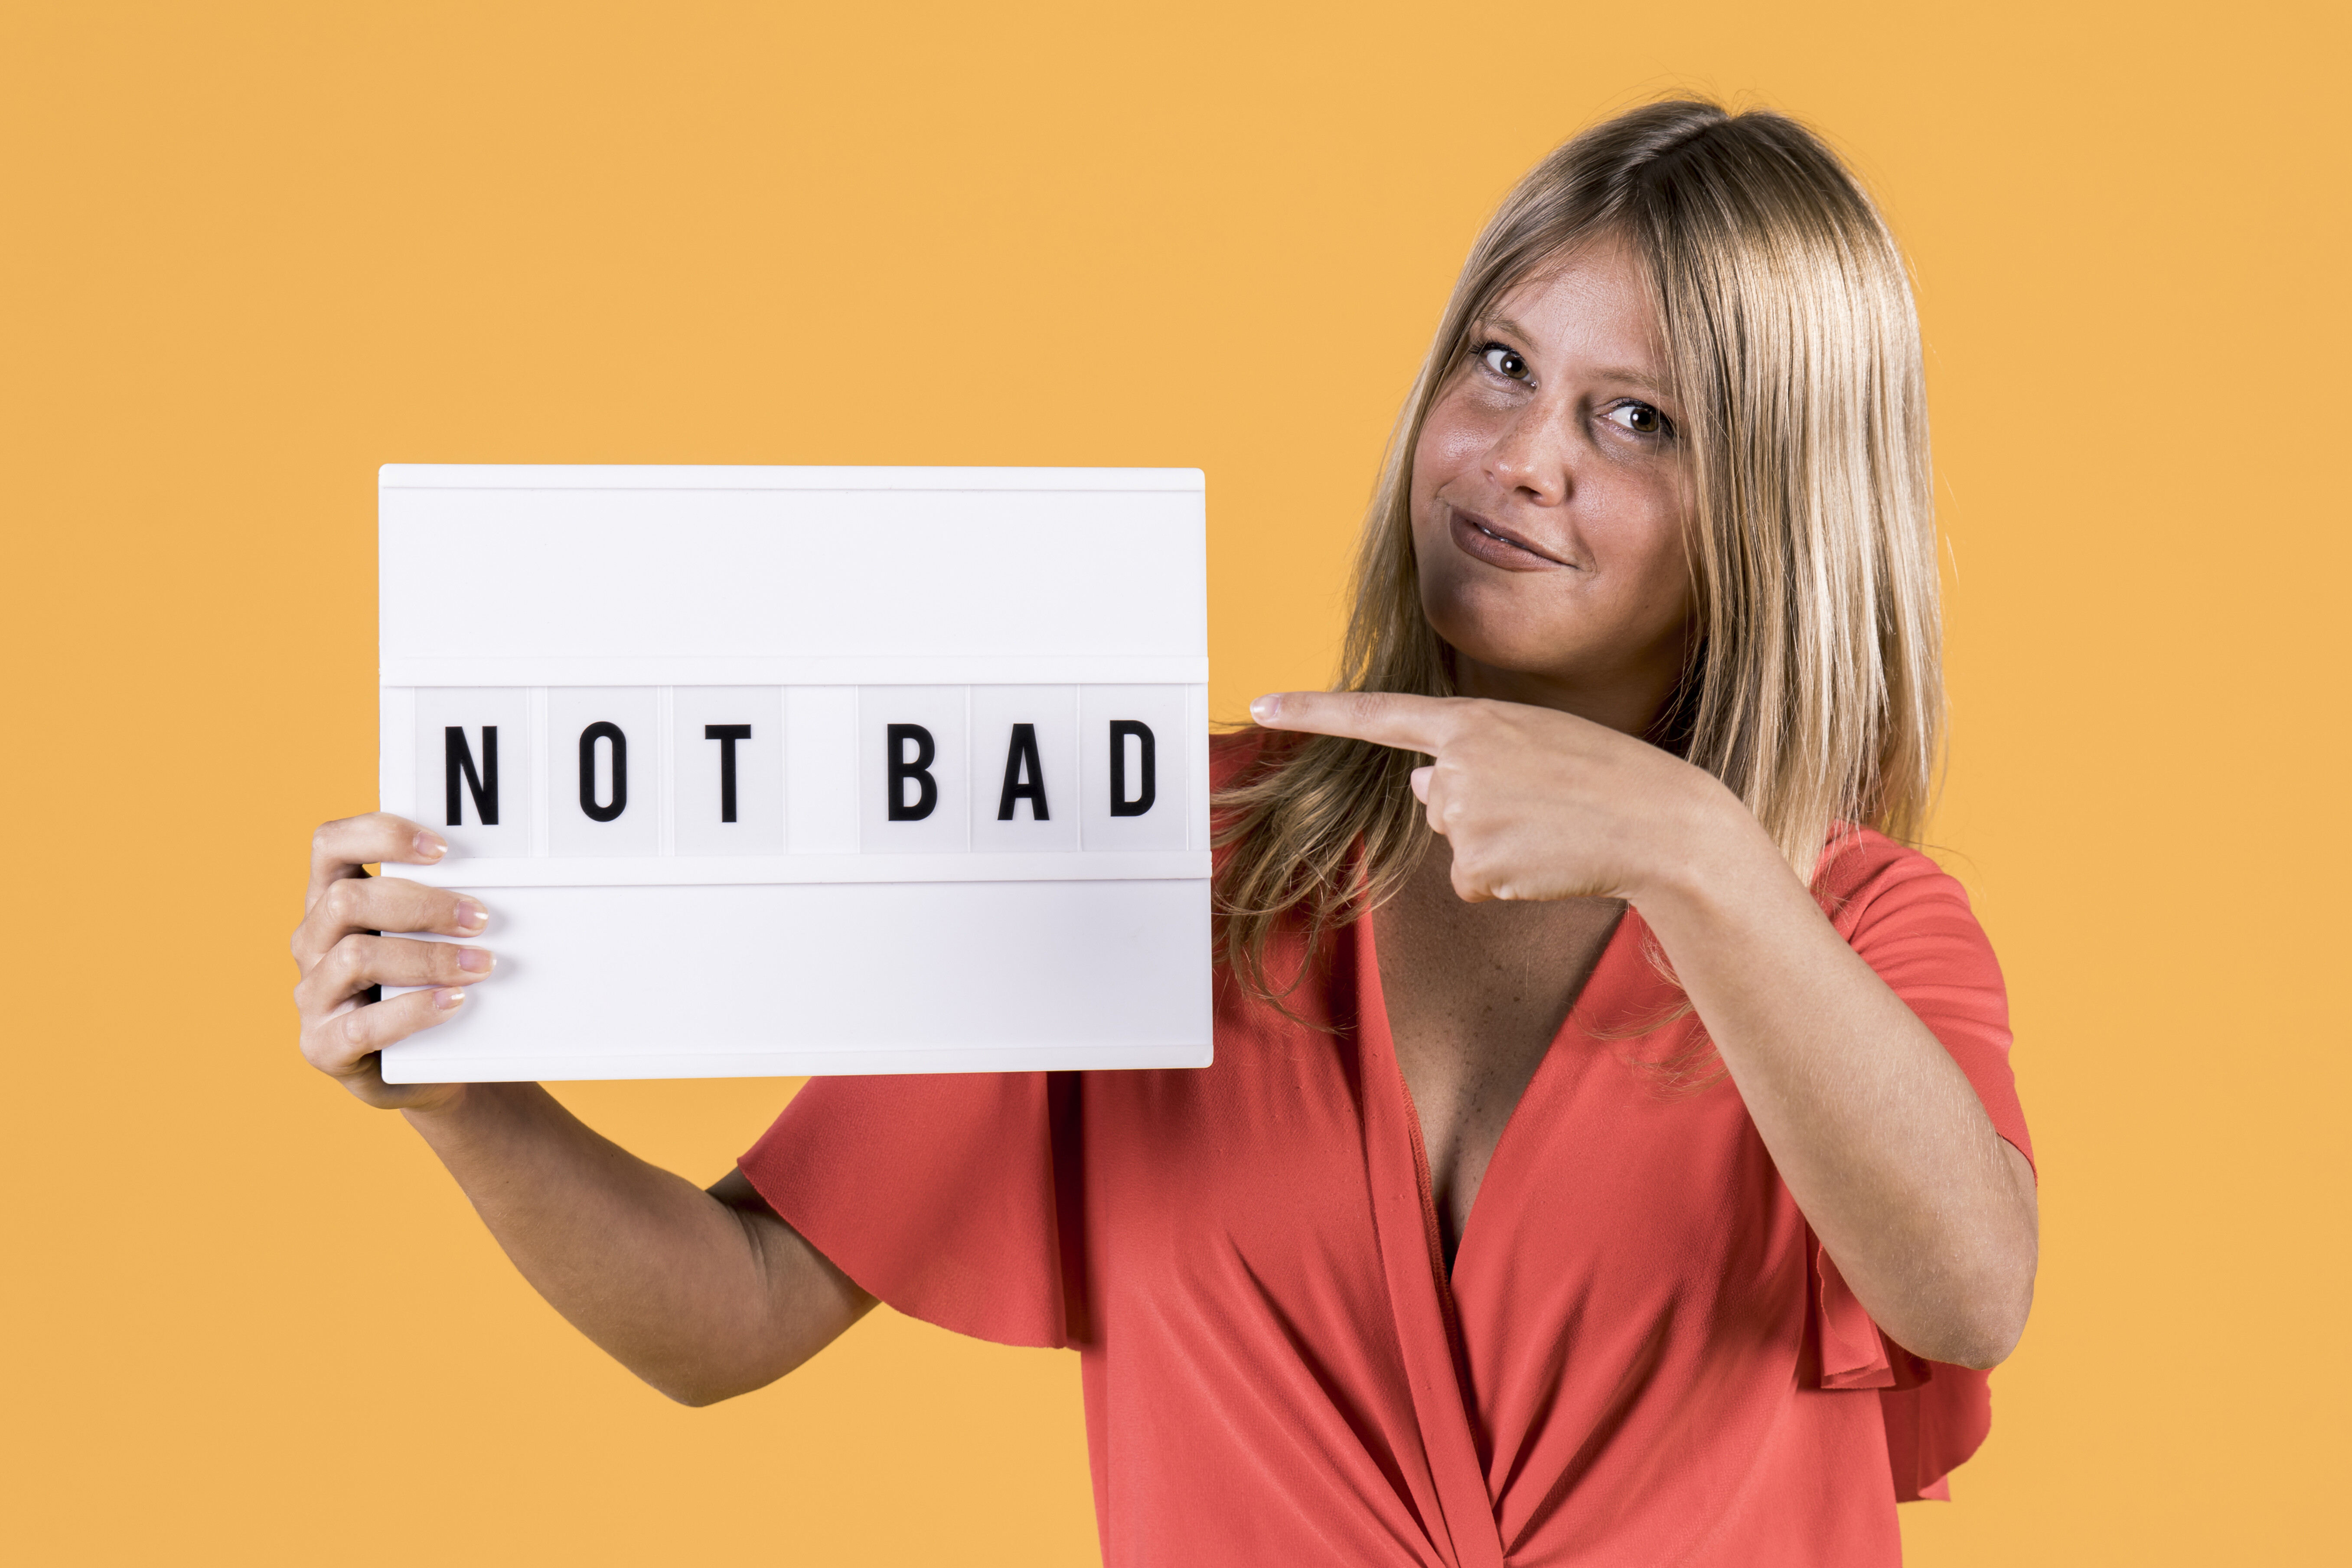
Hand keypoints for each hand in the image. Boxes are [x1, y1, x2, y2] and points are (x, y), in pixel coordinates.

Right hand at [292, 812, 493, 1109]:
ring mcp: (311, 995)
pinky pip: (363, 1024)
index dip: (380, 835)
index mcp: (329, 901)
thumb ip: (437, 904)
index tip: (442, 849)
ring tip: (480, 964)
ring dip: (427, 958)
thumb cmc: (422, 985)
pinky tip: (452, 1001)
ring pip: (355, 958)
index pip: (330, 844)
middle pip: (346, 900)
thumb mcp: (423, 936)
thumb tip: (501, 878)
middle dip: (422, 905)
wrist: (415, 1067)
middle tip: (481, 919)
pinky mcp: (321, 1045)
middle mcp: (311, 942)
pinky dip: (413, 1010)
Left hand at [1248, 690, 1737, 905]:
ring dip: (1498, 848)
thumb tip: (1420, 784)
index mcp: (1474, 719)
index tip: (1259, 703)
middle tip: (1545, 806)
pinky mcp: (1474, 866)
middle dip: (1479, 811)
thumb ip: (1474, 753)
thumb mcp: (1537, 742)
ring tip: (1553, 831)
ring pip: (1455, 844)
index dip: (1312, 710)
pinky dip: (1507, 882)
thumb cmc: (1608, 779)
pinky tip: (1547, 862)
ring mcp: (1463, 814)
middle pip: (1434, 800)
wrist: (1663, 824)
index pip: (1377, 713)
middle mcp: (1456, 762)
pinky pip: (1471, 884)